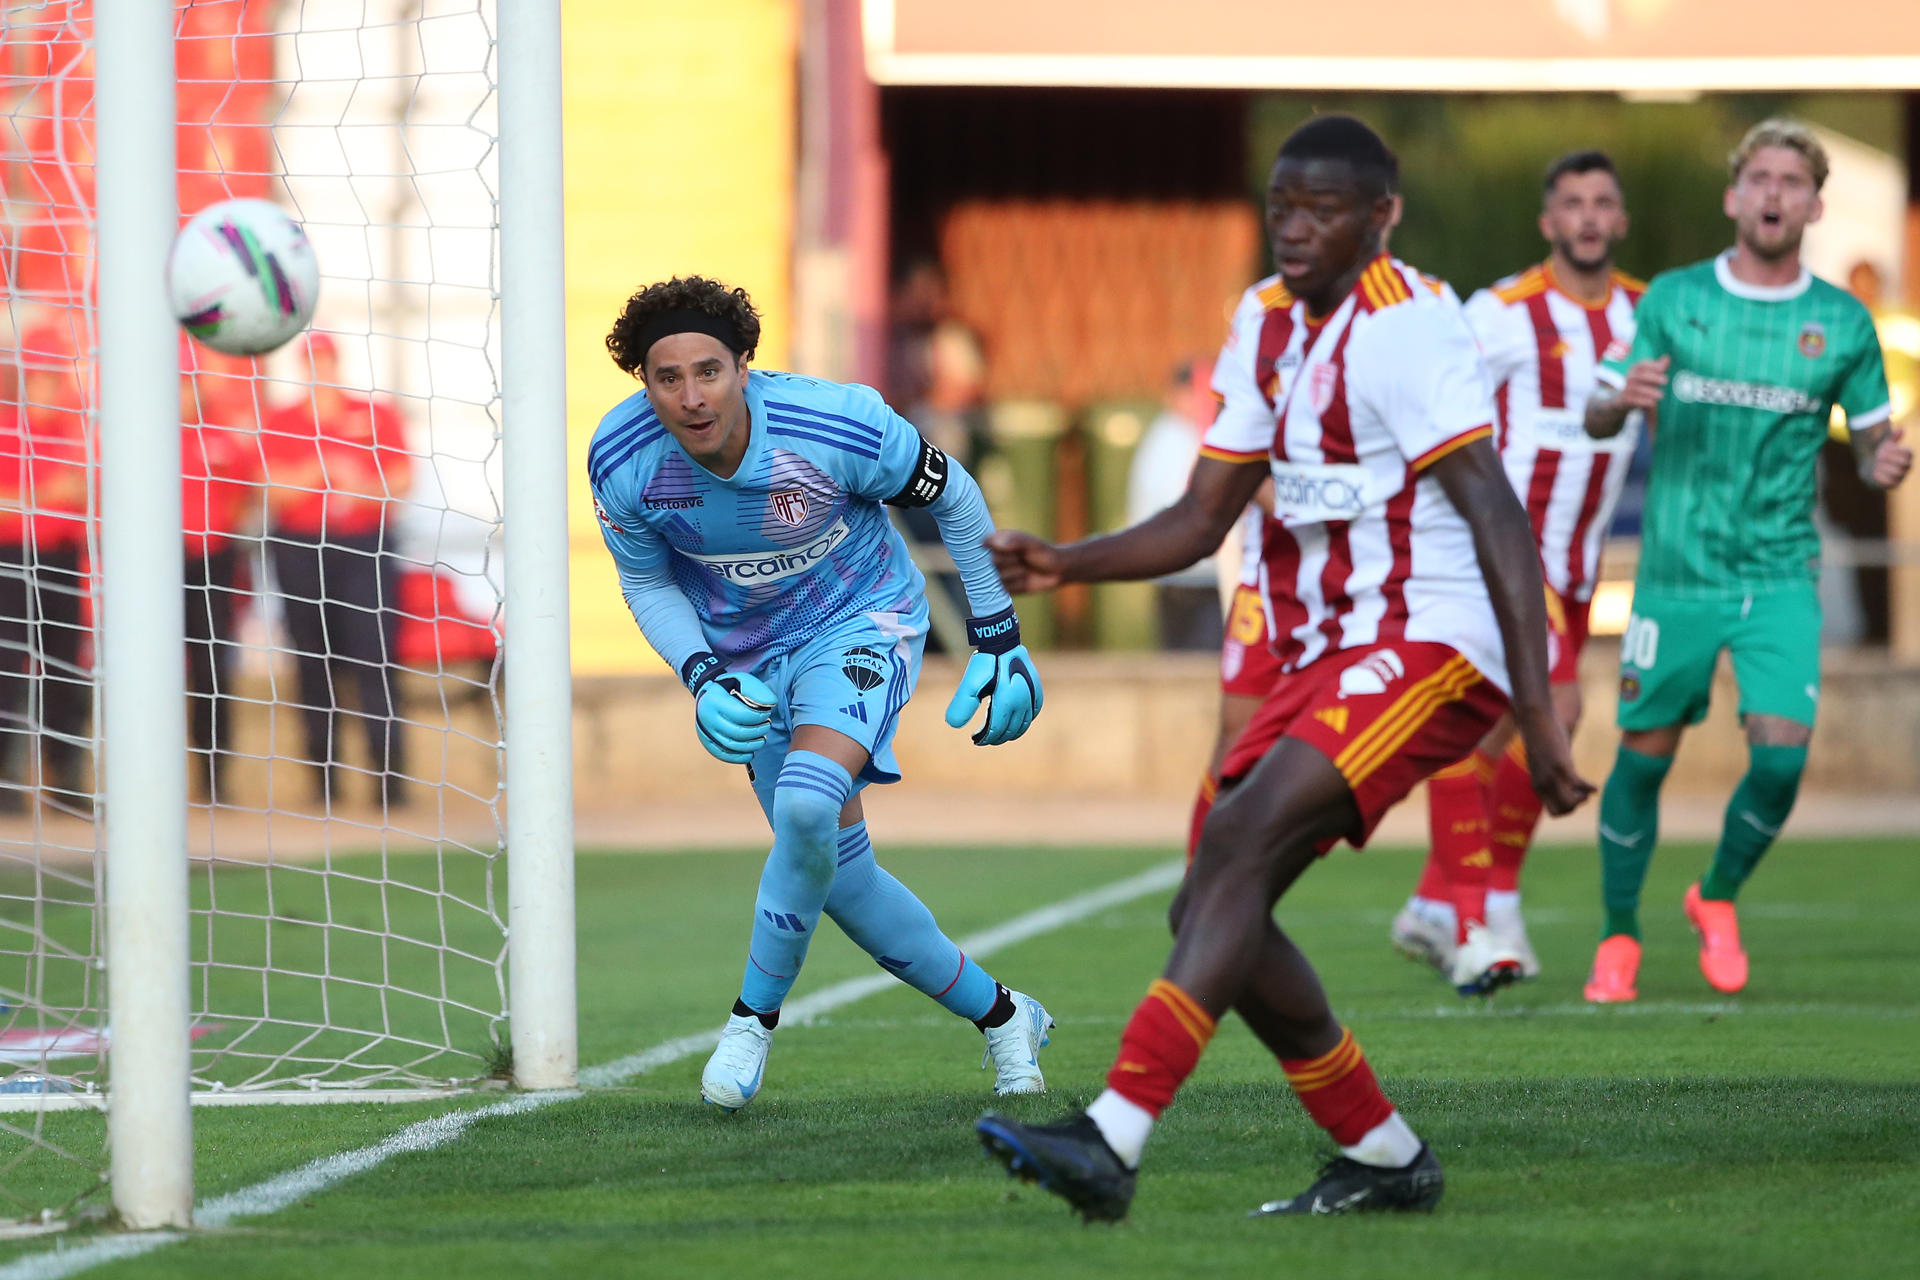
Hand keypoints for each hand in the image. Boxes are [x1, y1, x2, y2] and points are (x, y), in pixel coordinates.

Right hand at [693, 669, 775, 764]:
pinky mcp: (707, 742)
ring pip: (732, 746)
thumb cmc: (729, 688)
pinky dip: (740, 757)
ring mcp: (706, 732)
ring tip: (761, 738)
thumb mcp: (743, 681)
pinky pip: (724, 755)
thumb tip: (771, 703)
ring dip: (752, 745)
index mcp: (715, 701)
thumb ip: (758, 691)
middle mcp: (708, 718)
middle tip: (766, 725)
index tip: (766, 713)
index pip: (742, 715)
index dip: (759, 717)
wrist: (708, 695)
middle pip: (738, 733)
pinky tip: (751, 753)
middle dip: (758, 731)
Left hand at [943, 607, 1043, 744]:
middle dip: (996, 738)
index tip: (975, 739)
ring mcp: (1031, 696)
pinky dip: (1025, 721)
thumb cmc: (985, 663)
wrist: (1003, 641)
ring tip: (999, 734)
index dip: (985, 738)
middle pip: (1010, 730)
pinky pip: (1033, 712)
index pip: (996, 730)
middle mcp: (1022, 702)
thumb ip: (962, 704)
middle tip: (985, 738)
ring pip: (1023, 724)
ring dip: (1011, 733)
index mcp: (1006, 702)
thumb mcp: (969, 683)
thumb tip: (953, 724)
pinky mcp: (1036, 689)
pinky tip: (1016, 721)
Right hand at [985, 530, 1066, 593]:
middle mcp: (997, 557)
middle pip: (994, 560)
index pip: (987, 542)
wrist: (1056, 570)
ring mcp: (1000, 572)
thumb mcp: (1031, 543)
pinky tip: (1027, 580)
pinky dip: (1020, 585)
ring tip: (1027, 569)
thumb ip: (1014, 540)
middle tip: (1025, 558)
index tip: (1016, 547)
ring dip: (1018, 573)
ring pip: (1001, 576)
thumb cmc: (1043, 553)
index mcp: (1000, 542)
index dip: (1000, 546)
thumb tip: (995, 544)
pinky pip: (1006, 588)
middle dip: (1013, 560)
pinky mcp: (1005, 587)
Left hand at [1516, 708, 1593, 816]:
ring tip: (1587, 789)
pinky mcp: (1561, 765)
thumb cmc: (1540, 738)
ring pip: (1570, 803)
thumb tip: (1560, 776)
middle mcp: (1543, 784)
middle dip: (1577, 806)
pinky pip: (1579, 785)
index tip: (1575, 796)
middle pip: (1563, 811)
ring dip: (1583, 798)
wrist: (1534, 719)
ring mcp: (1551, 776)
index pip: (1554, 812)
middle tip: (1582, 793)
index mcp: (1538, 785)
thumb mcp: (1543, 761)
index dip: (1568, 808)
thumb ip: (1550, 771)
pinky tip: (1595, 786)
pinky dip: (1590, 788)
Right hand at [1618, 356, 1669, 411]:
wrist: (1623, 399)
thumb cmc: (1641, 384)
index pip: (1643, 365)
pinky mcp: (1625, 399)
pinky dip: (1644, 401)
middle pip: (1641, 376)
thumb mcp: (1648, 374)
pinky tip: (1653, 403)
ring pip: (1638, 389)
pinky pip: (1634, 400)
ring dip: (1650, 392)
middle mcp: (1630, 377)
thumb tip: (1667, 357)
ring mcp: (1626, 388)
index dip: (1653, 366)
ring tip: (1661, 395)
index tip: (1663, 368)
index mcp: (1635, 369)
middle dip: (1654, 378)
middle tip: (1665, 381)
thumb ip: (1658, 367)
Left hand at [1867, 425, 1911, 489]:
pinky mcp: (1892, 485)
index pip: (1908, 453)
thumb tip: (1902, 429)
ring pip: (1897, 473)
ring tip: (1876, 464)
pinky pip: (1890, 483)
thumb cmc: (1879, 453)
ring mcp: (1900, 477)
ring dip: (1884, 467)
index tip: (1884, 448)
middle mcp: (1906, 468)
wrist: (1869, 467)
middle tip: (1879, 456)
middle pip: (1904, 463)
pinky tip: (1874, 472)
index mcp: (1906, 457)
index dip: (1896, 450)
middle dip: (1889, 458)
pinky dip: (1881, 476)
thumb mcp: (1884, 443)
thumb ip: (1892, 437)